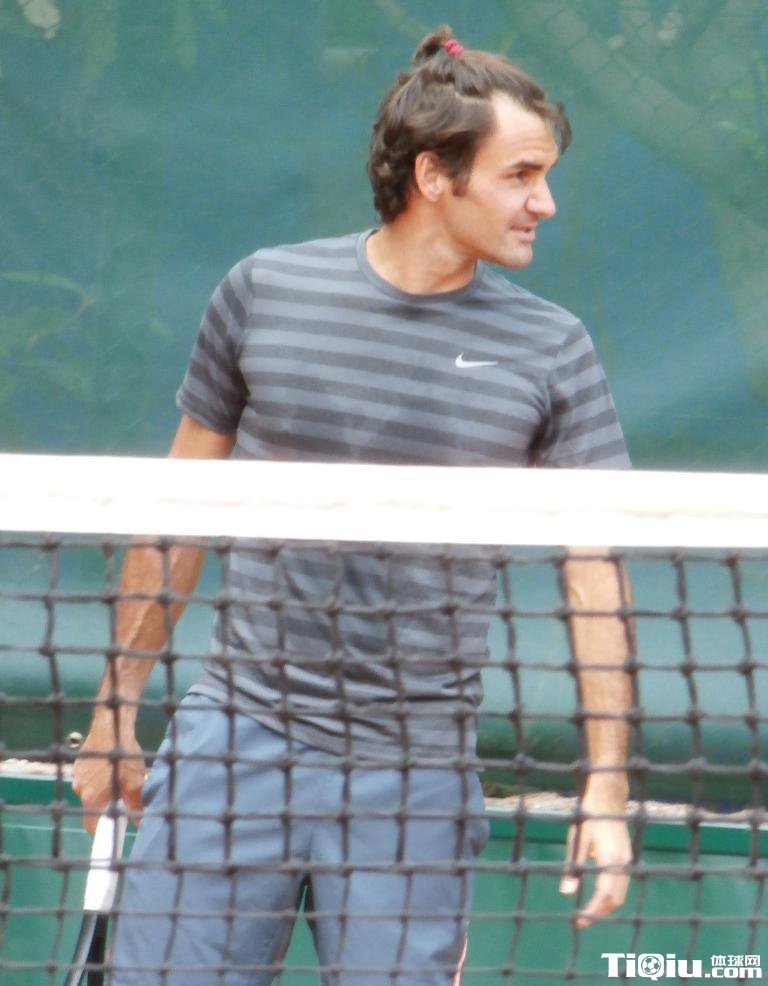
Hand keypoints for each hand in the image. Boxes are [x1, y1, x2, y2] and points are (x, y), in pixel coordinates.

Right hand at [72, 716, 145, 834]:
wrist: (111, 726)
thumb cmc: (124, 756)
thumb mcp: (135, 782)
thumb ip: (135, 804)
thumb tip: (137, 820)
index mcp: (91, 799)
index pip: (91, 826)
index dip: (103, 829)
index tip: (113, 827)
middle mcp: (79, 789)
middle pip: (91, 807)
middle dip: (105, 805)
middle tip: (121, 797)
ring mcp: (77, 775)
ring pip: (89, 790)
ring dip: (101, 788)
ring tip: (117, 776)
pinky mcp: (78, 763)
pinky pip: (87, 776)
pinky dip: (97, 776)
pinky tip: (109, 765)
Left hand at [559, 811, 631, 927]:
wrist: (607, 797)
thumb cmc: (589, 815)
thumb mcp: (577, 839)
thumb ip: (573, 866)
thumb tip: (566, 892)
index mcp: (611, 859)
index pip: (604, 895)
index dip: (592, 911)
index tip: (579, 921)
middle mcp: (624, 862)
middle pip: (615, 899)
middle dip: (599, 912)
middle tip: (580, 920)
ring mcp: (628, 860)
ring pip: (621, 893)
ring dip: (606, 905)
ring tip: (587, 911)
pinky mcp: (627, 857)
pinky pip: (621, 883)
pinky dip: (611, 894)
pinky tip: (596, 895)